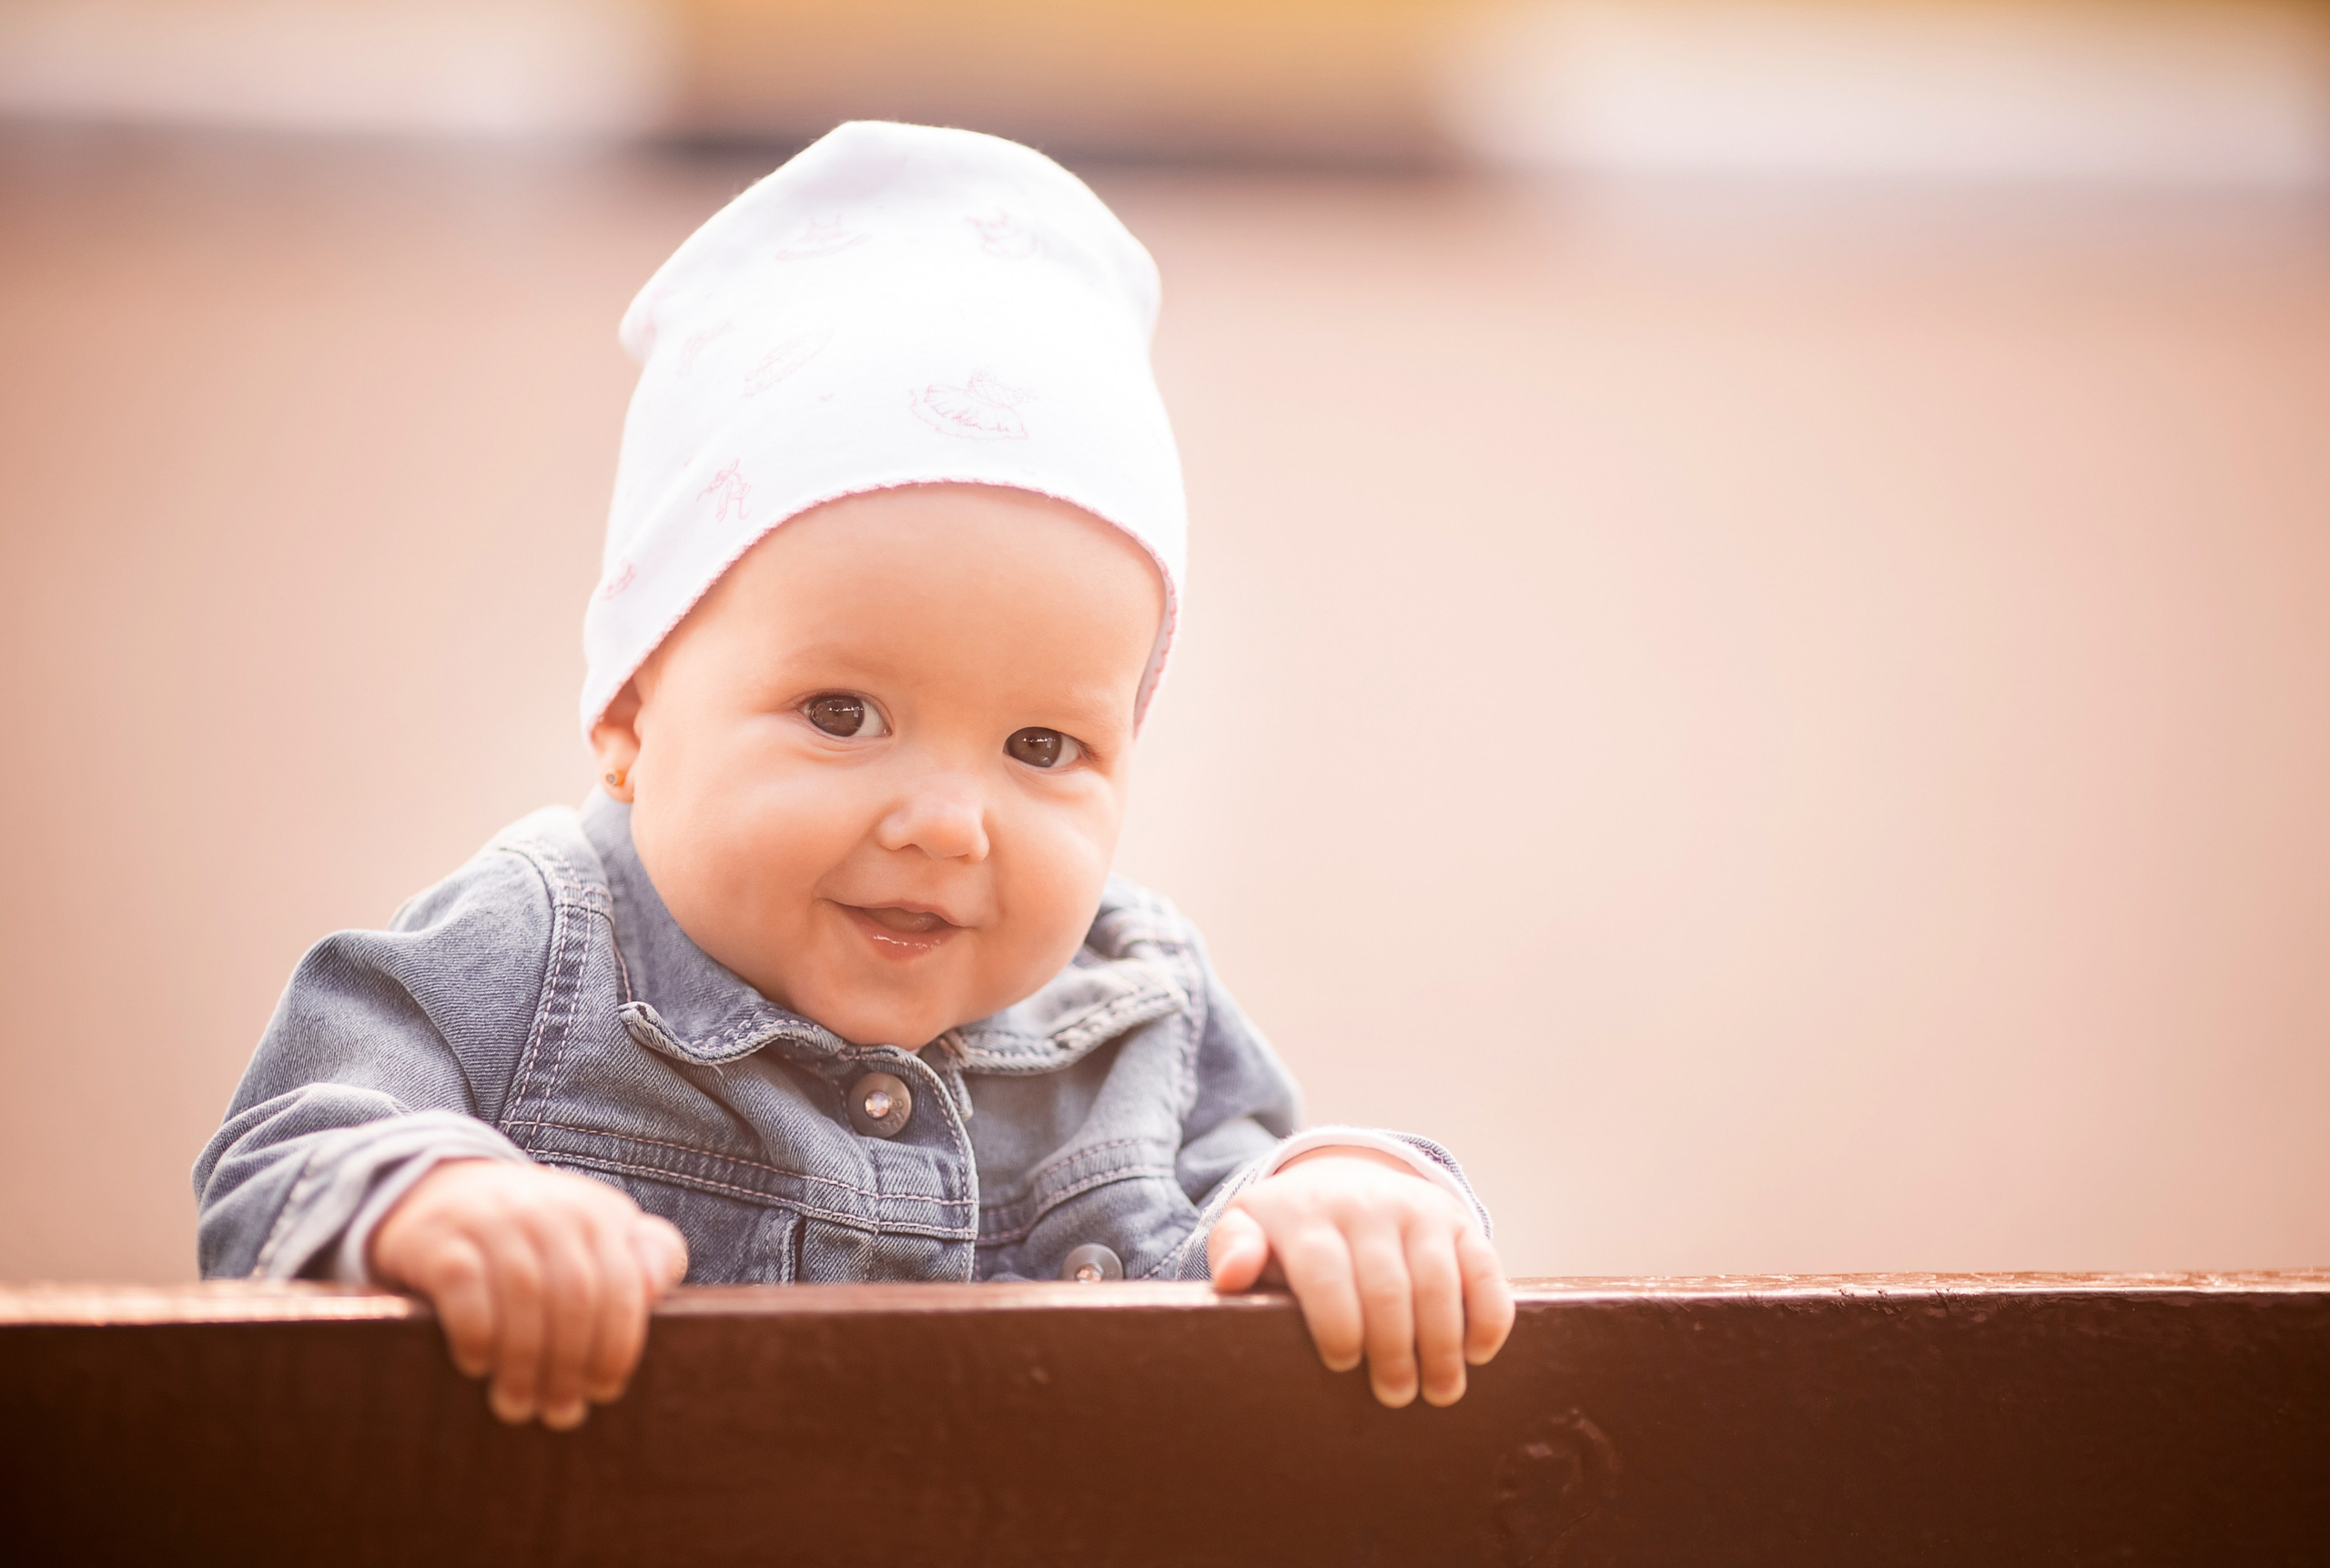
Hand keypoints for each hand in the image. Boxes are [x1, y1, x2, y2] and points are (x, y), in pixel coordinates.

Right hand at [369, 1158, 688, 1429]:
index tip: (605, 1390)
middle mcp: (550, 1210)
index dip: (617, 1346)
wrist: (441, 1191)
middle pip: (576, 1298)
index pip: (622, 1286)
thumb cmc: (535, 1232)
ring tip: (519, 1407)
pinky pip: (467, 1291)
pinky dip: (477, 1335)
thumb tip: (657, 1289)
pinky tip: (478, 1365)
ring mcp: (493, 1220)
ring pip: (524, 1297)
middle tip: (560, 1414)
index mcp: (598, 1214)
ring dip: (524, 1364)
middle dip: (571, 1365)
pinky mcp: (442, 1239)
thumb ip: (643, 1255)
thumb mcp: (596, 1231)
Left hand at [1208, 1148, 1513, 1407]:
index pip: (1325, 1273)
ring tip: (1440, 1392)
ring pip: (1439, 1281)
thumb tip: (1230, 1276)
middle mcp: (1366, 1205)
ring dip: (1442, 1344)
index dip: (1337, 1324)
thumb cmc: (1292, 1227)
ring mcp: (1418, 1209)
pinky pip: (1484, 1267)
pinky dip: (1488, 1314)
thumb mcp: (1250, 1226)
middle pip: (1386, 1286)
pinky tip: (1478, 1354)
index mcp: (1309, 1215)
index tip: (1343, 1364)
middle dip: (1393, 1349)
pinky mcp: (1458, 1220)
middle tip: (1395, 1395)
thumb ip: (1234, 1249)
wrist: (1344, 1174)